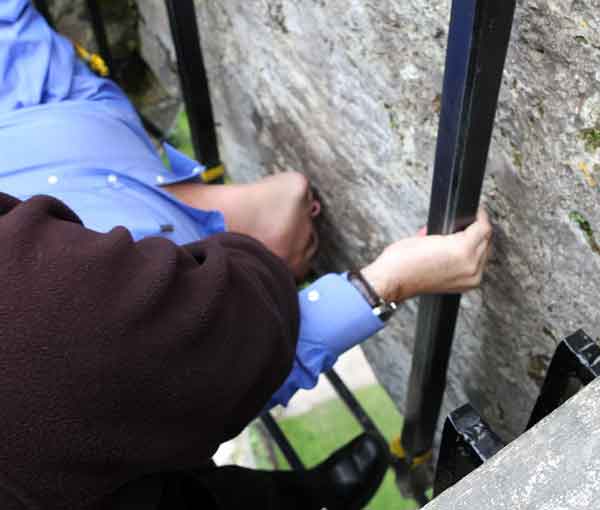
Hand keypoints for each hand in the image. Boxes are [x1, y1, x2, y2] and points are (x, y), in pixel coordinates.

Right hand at [361, 208, 491, 301]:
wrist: (393, 279)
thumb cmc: (403, 259)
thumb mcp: (429, 234)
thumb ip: (450, 231)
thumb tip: (459, 228)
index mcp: (463, 250)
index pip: (483, 228)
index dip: (479, 216)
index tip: (476, 212)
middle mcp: (470, 266)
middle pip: (486, 241)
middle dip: (479, 229)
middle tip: (469, 222)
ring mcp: (469, 278)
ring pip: (484, 254)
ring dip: (477, 244)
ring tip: (464, 236)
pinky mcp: (465, 286)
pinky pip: (477, 267)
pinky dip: (472, 258)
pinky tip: (461, 251)